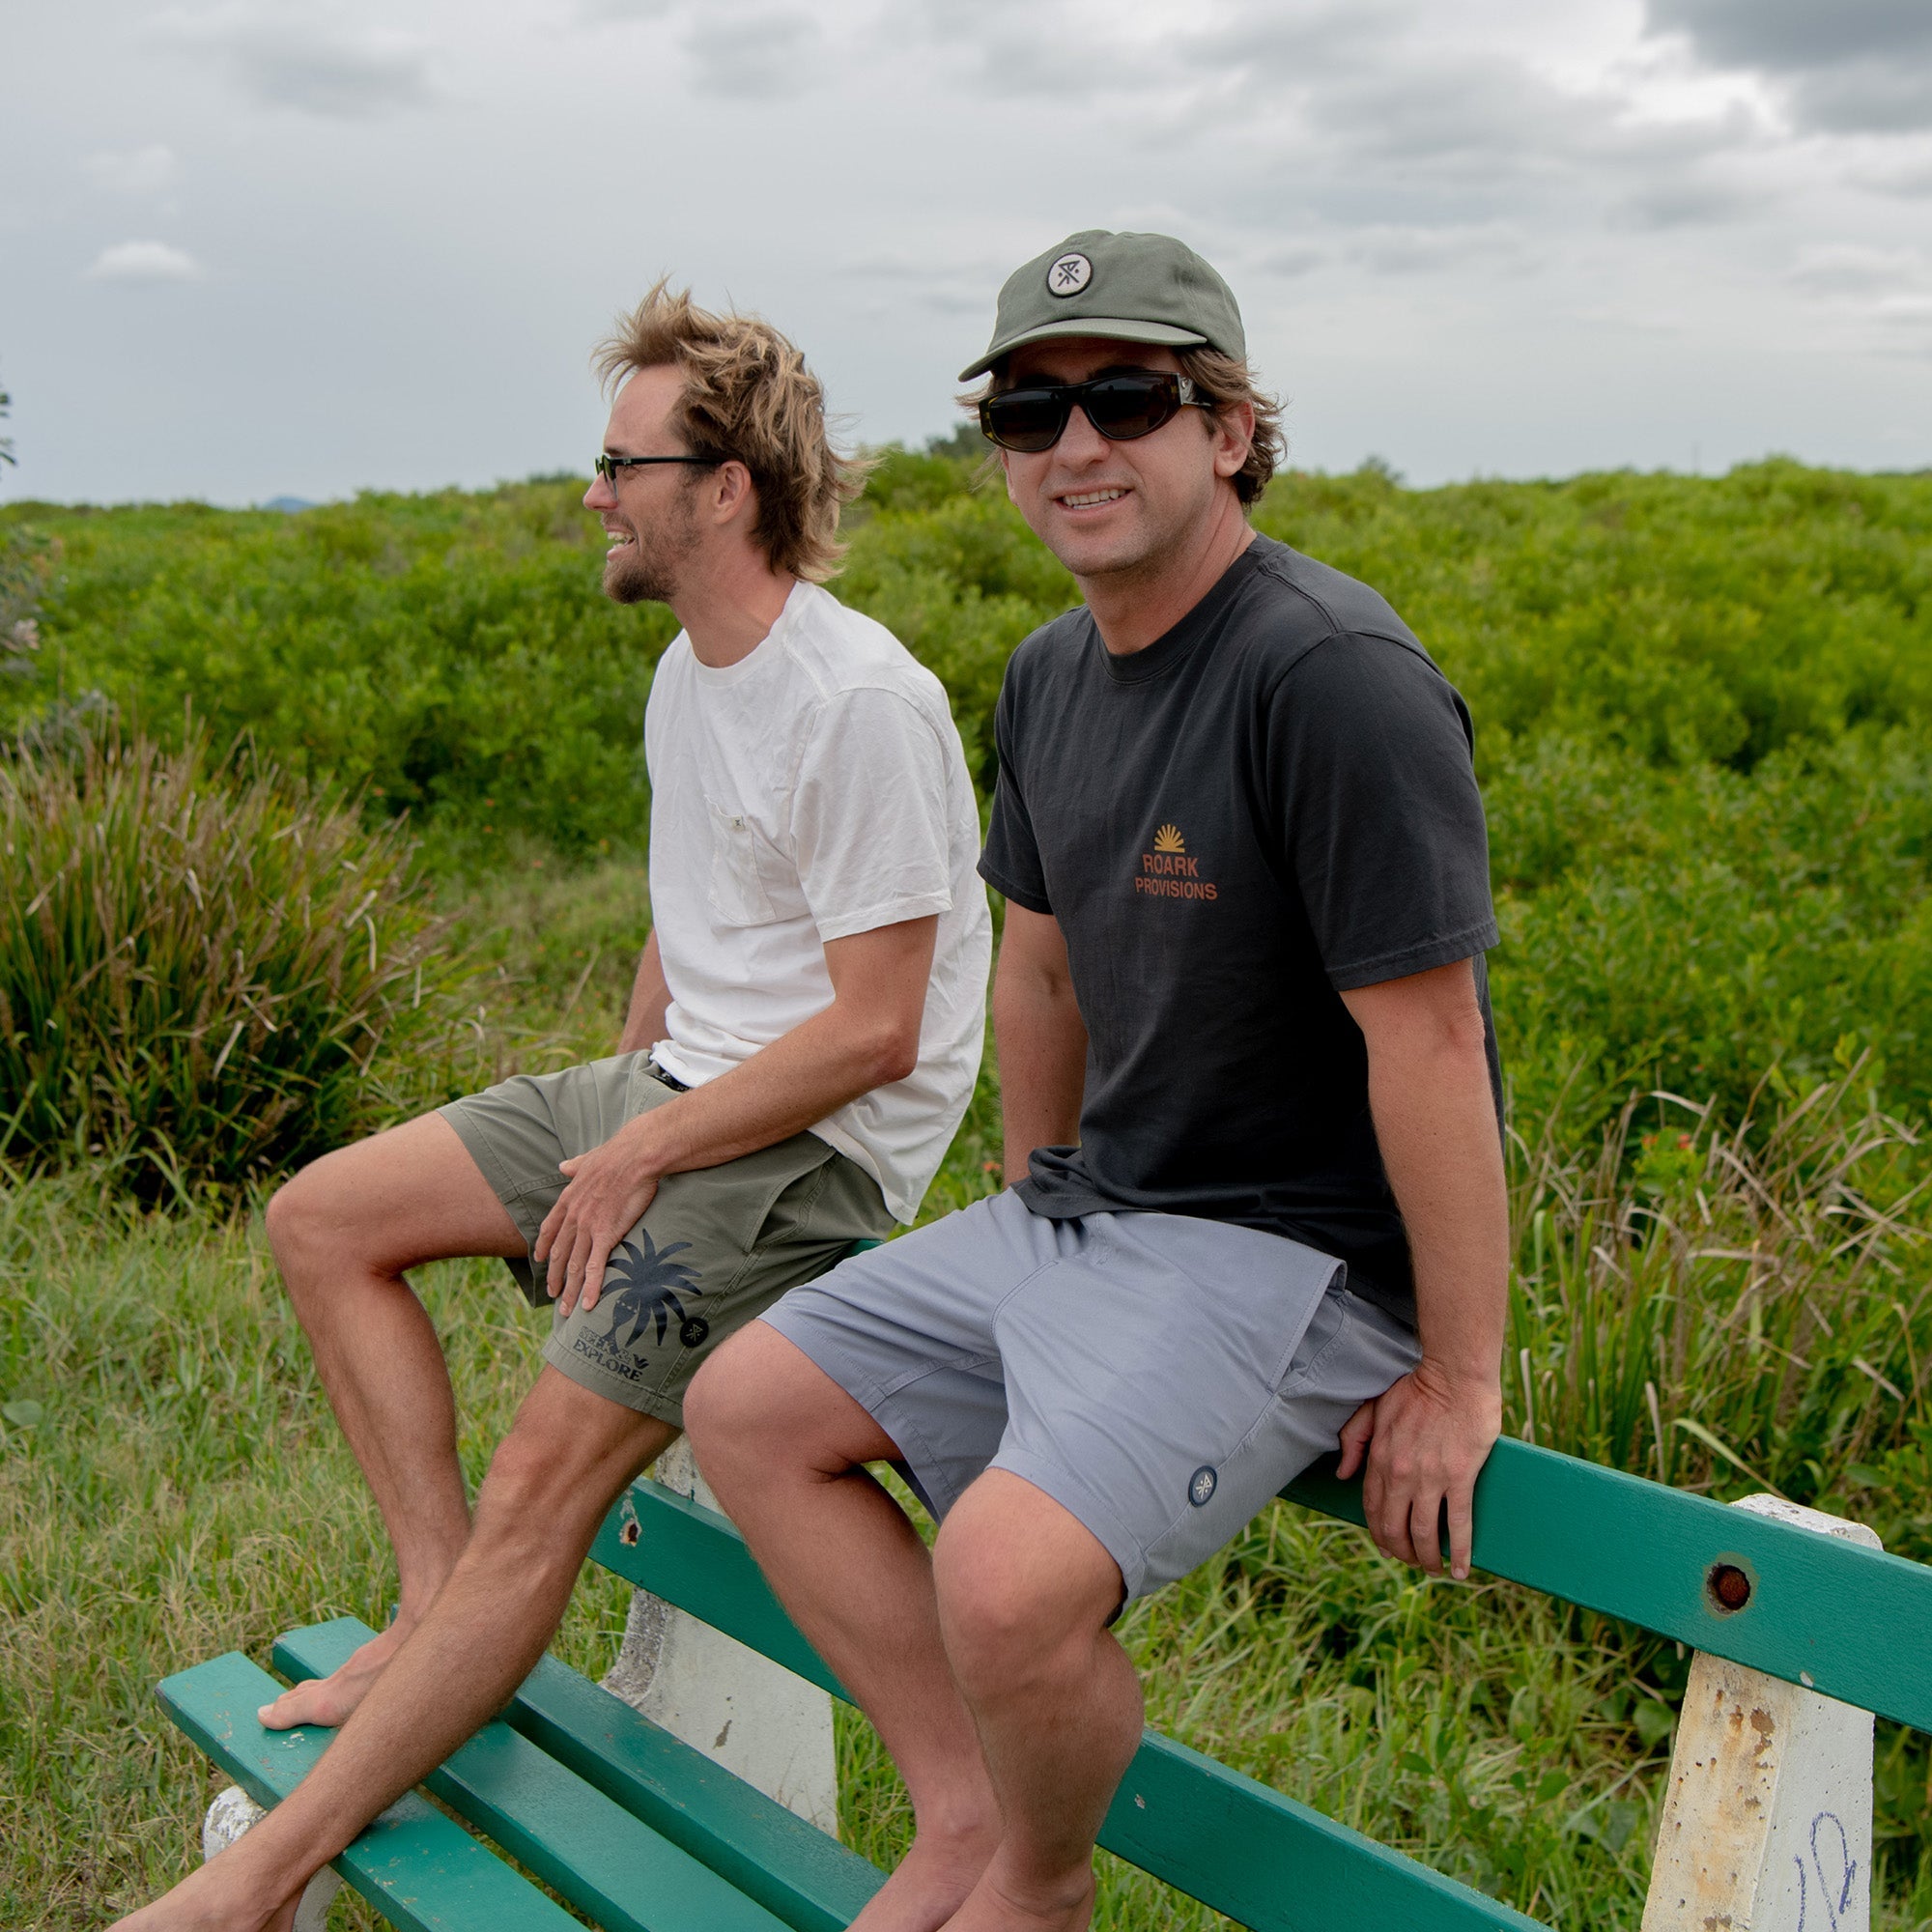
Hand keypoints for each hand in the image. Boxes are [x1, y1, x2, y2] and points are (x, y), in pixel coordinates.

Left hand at [531, 1117, 662, 1317]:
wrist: (636, 1155)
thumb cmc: (617, 1154)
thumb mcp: (588, 1158)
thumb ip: (575, 1166)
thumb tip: (563, 1166)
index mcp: (569, 1198)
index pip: (550, 1227)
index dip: (542, 1245)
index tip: (538, 1259)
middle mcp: (574, 1216)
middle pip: (559, 1254)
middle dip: (554, 1277)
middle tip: (552, 1294)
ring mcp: (588, 1227)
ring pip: (574, 1266)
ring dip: (570, 1291)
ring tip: (566, 1310)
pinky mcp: (607, 1235)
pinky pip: (596, 1268)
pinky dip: (591, 1288)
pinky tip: (589, 1305)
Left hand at [1334, 1359, 1500, 1579]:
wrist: (1454, 1376)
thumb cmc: (1417, 1388)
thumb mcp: (1374, 1409)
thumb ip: (1354, 1439)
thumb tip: (1342, 1473)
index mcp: (1379, 1458)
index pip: (1373, 1508)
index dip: (1379, 1533)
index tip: (1389, 1547)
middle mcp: (1400, 1474)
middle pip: (1395, 1528)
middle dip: (1402, 1552)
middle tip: (1413, 1562)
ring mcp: (1430, 1479)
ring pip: (1424, 1533)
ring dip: (1427, 1559)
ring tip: (1434, 1570)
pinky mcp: (1460, 1478)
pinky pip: (1459, 1524)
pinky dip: (1460, 1553)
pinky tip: (1461, 1569)